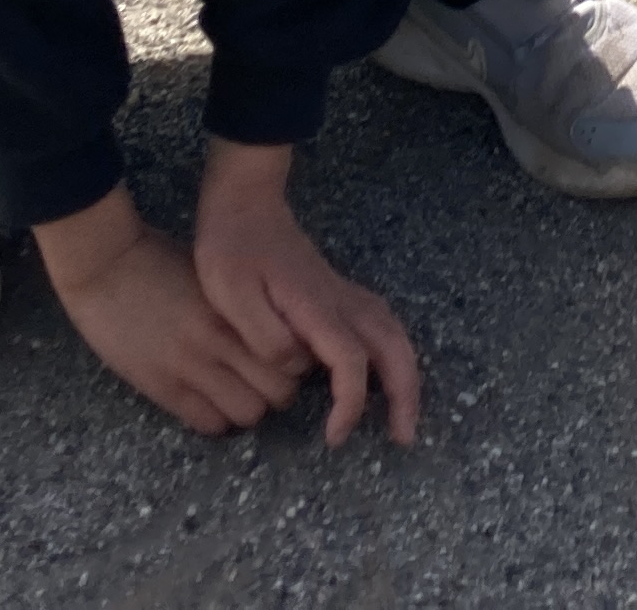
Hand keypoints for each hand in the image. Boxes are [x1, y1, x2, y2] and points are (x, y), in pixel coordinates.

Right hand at [34, 186, 305, 435]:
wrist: (103, 265)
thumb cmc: (158, 260)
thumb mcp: (211, 276)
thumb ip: (239, 307)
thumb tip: (271, 331)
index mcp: (236, 309)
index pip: (289, 356)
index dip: (291, 362)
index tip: (283, 356)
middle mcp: (221, 341)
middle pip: (278, 392)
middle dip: (276, 390)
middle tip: (261, 379)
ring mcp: (191, 368)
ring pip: (248, 414)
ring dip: (246, 407)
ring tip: (234, 392)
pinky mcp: (162, 387)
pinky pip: (208, 424)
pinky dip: (215, 418)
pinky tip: (206, 400)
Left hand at [193, 143, 420, 445]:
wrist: (244, 200)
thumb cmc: (232, 247)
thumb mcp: (230, 294)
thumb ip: (265, 335)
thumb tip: (299, 366)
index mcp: (315, 305)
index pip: (351, 361)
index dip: (350, 403)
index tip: (333, 436)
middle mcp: (340, 300)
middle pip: (393, 347)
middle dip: (405, 394)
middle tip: (403, 436)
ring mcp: (342, 293)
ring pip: (393, 334)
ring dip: (405, 374)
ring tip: (402, 415)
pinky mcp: (336, 292)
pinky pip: (381, 325)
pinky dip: (393, 353)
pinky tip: (382, 372)